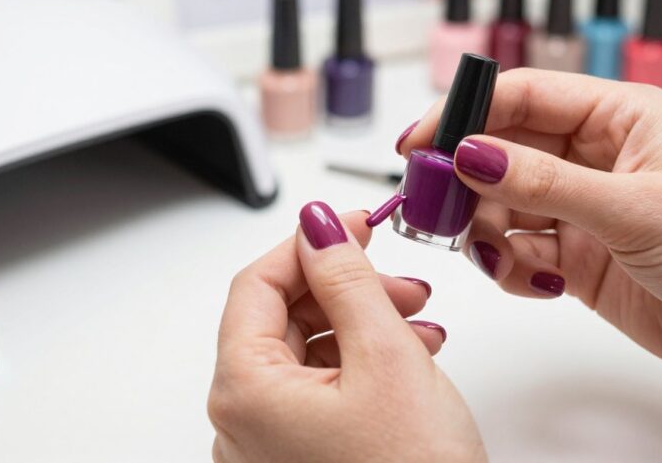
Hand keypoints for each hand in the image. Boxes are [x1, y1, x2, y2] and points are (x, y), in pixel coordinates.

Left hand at [208, 202, 485, 461]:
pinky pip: (321, 391)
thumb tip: (319, 225)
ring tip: (418, 321)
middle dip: (345, 288)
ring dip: (362, 324)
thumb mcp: (386, 356)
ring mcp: (270, 447)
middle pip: (281, 318)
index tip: (352, 223)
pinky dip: (364, 364)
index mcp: (244, 391)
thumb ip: (347, 279)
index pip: (255, 284)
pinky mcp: (302, 460)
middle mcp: (243, 423)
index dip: (308, 243)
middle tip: (396, 275)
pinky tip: (410, 356)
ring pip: (308, 353)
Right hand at [397, 69, 661, 416]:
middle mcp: (592, 157)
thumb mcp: (632, 209)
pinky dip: (508, 266)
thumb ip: (542, 183)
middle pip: (499, 150)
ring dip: (482, 228)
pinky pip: (515, 250)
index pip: (522, 96)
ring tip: (491, 253)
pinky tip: (534, 280)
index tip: (420, 141)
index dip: (465, 113)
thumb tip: (470, 155)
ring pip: (499, 203)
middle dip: (464, 178)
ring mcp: (580, 207)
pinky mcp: (575, 256)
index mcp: (616, 117)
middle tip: (432, 206)